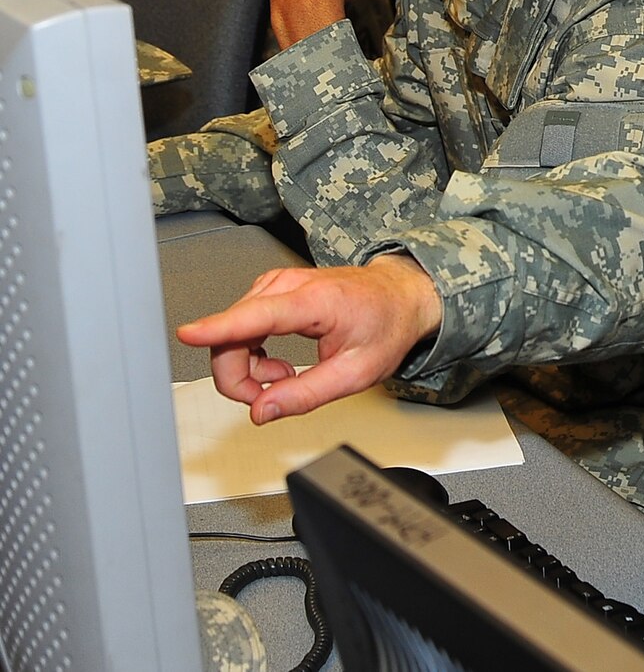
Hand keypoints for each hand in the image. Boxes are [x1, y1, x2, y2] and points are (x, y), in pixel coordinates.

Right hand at [175, 254, 444, 424]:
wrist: (399, 297)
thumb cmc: (385, 325)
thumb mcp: (357, 373)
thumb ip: (306, 395)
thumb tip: (262, 412)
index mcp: (315, 301)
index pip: (257, 315)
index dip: (219, 329)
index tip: (189, 334)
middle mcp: (290, 286)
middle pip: (233, 335)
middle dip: (239, 377)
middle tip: (270, 397)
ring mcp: (277, 286)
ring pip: (232, 334)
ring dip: (247, 366)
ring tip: (285, 377)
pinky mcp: (271, 292)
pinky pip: (241, 328)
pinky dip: (250, 354)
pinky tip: (277, 365)